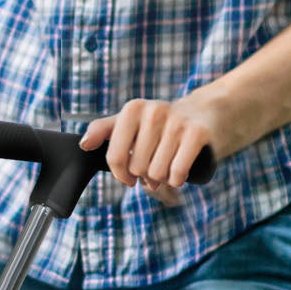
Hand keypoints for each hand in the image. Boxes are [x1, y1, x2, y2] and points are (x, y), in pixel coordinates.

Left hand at [80, 86, 238, 197]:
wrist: (206, 113)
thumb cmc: (161, 125)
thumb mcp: (130, 122)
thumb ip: (103, 130)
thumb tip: (84, 144)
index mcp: (133, 110)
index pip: (115, 157)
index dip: (120, 174)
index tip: (128, 176)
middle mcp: (154, 111)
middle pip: (137, 168)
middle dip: (145, 175)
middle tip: (154, 166)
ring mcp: (177, 121)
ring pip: (157, 173)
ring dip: (162, 178)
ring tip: (168, 166)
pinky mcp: (198, 133)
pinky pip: (177, 173)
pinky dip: (177, 179)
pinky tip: (180, 171)